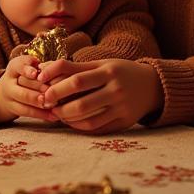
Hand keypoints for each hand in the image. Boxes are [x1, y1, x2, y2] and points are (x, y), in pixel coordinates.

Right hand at [0, 56, 57, 124]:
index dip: (27, 69)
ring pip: (24, 99)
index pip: (19, 66)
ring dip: (39, 103)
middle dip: (37, 88)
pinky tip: (53, 115)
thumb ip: (40, 67)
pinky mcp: (14, 109)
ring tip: (53, 104)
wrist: (7, 90)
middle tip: (50, 91)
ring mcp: (10, 96)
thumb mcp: (29, 66)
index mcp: (14, 67)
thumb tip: (53, 68)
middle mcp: (9, 81)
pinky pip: (27, 112)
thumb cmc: (26, 74)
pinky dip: (41, 114)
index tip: (35, 73)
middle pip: (22, 83)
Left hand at [37, 59, 161, 133]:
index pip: (77, 79)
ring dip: (67, 118)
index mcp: (109, 71)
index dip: (56, 83)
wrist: (152, 86)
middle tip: (45, 102)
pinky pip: (97, 128)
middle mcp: (116, 90)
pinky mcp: (124, 122)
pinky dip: (80, 126)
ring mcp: (121, 108)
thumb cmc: (121, 71)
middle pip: (80, 102)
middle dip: (58, 104)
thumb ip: (76, 67)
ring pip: (87, 119)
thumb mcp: (102, 64)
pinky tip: (71, 122)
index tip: (41, 83)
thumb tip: (46, 68)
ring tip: (56, 113)